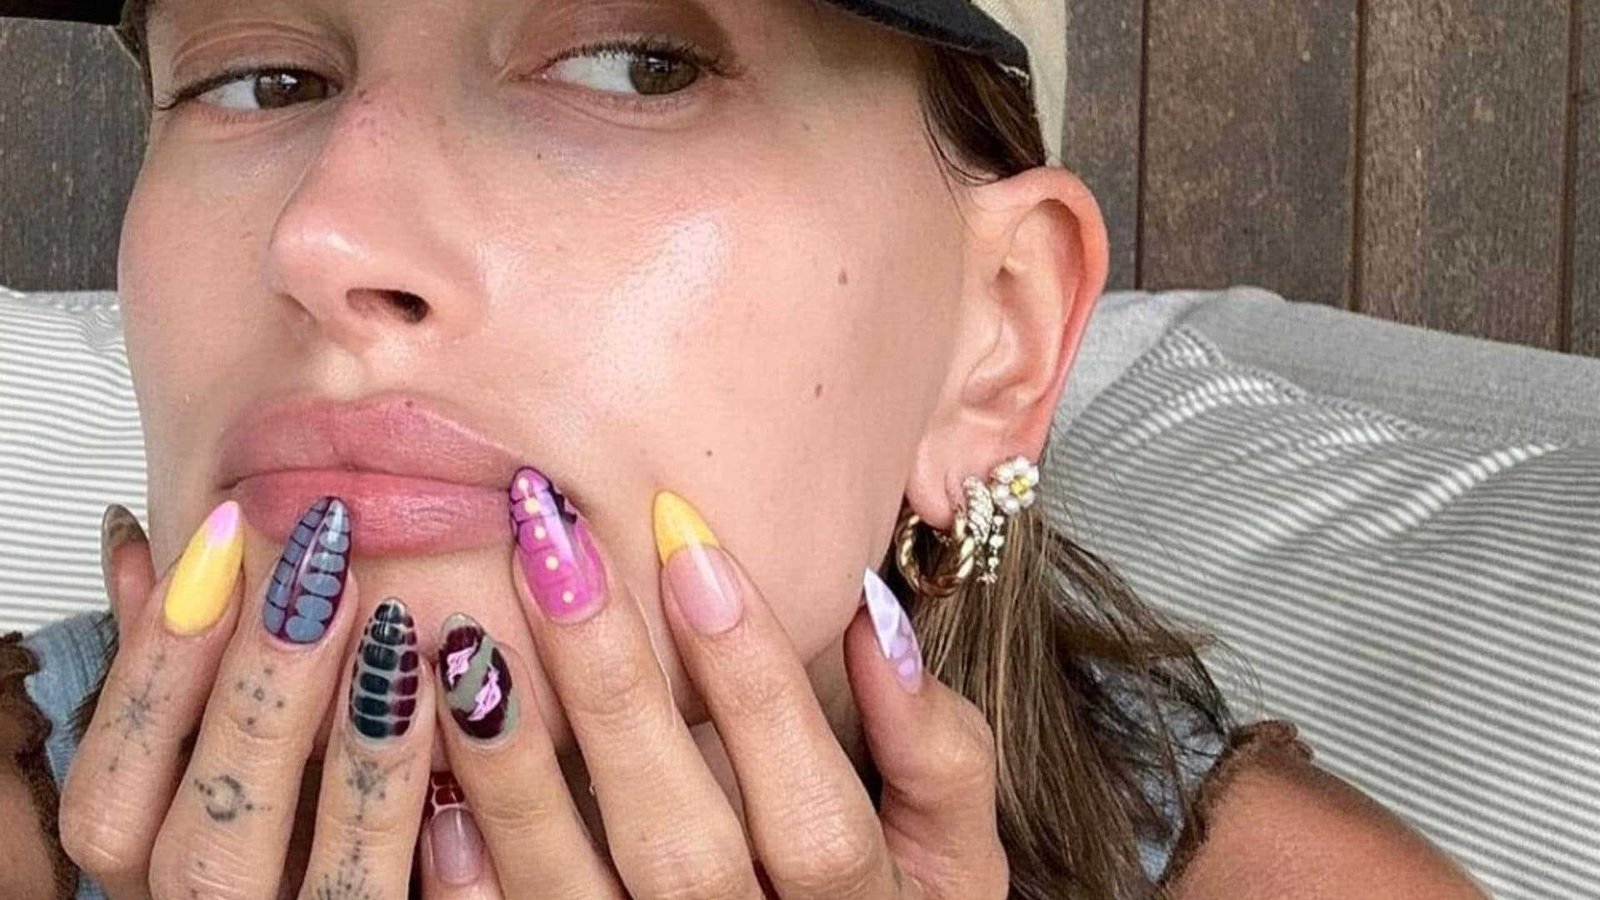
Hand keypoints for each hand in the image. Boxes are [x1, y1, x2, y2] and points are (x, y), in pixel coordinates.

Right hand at [60, 498, 438, 898]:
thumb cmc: (306, 823)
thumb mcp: (227, 760)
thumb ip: (187, 682)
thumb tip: (151, 557)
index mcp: (166, 883)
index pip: (109, 811)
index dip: (152, 675)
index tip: (222, 545)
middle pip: (209, 856)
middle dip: (261, 706)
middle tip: (323, 581)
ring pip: (340, 893)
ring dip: (366, 758)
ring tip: (403, 637)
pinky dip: (462, 810)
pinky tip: (488, 710)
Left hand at [424, 469, 1006, 897]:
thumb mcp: (952, 860)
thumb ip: (938, 755)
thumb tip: (871, 616)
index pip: (817, 815)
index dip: (758, 683)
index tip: (691, 548)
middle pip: (684, 849)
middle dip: (619, 694)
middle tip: (560, 552)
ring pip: (575, 898)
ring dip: (516, 770)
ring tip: (468, 636)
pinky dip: (466, 869)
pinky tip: (438, 764)